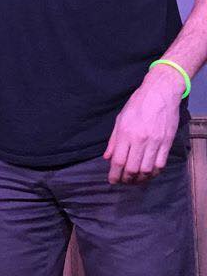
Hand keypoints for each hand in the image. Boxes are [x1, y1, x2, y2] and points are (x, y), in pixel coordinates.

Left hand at [104, 66, 184, 183]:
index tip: (112, 181)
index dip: (114, 174)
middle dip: (126, 179)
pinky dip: (154, 172)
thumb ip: (113, 141)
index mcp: (126, 134)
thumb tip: (107, 157)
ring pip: (147, 169)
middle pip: (132, 168)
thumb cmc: (137, 104)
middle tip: (124, 182)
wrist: (160, 93)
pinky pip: (161, 163)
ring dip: (140, 179)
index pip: (118, 161)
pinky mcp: (167, 142)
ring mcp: (155, 142)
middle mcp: (140, 140)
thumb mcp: (120, 120)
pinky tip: (149, 173)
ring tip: (135, 180)